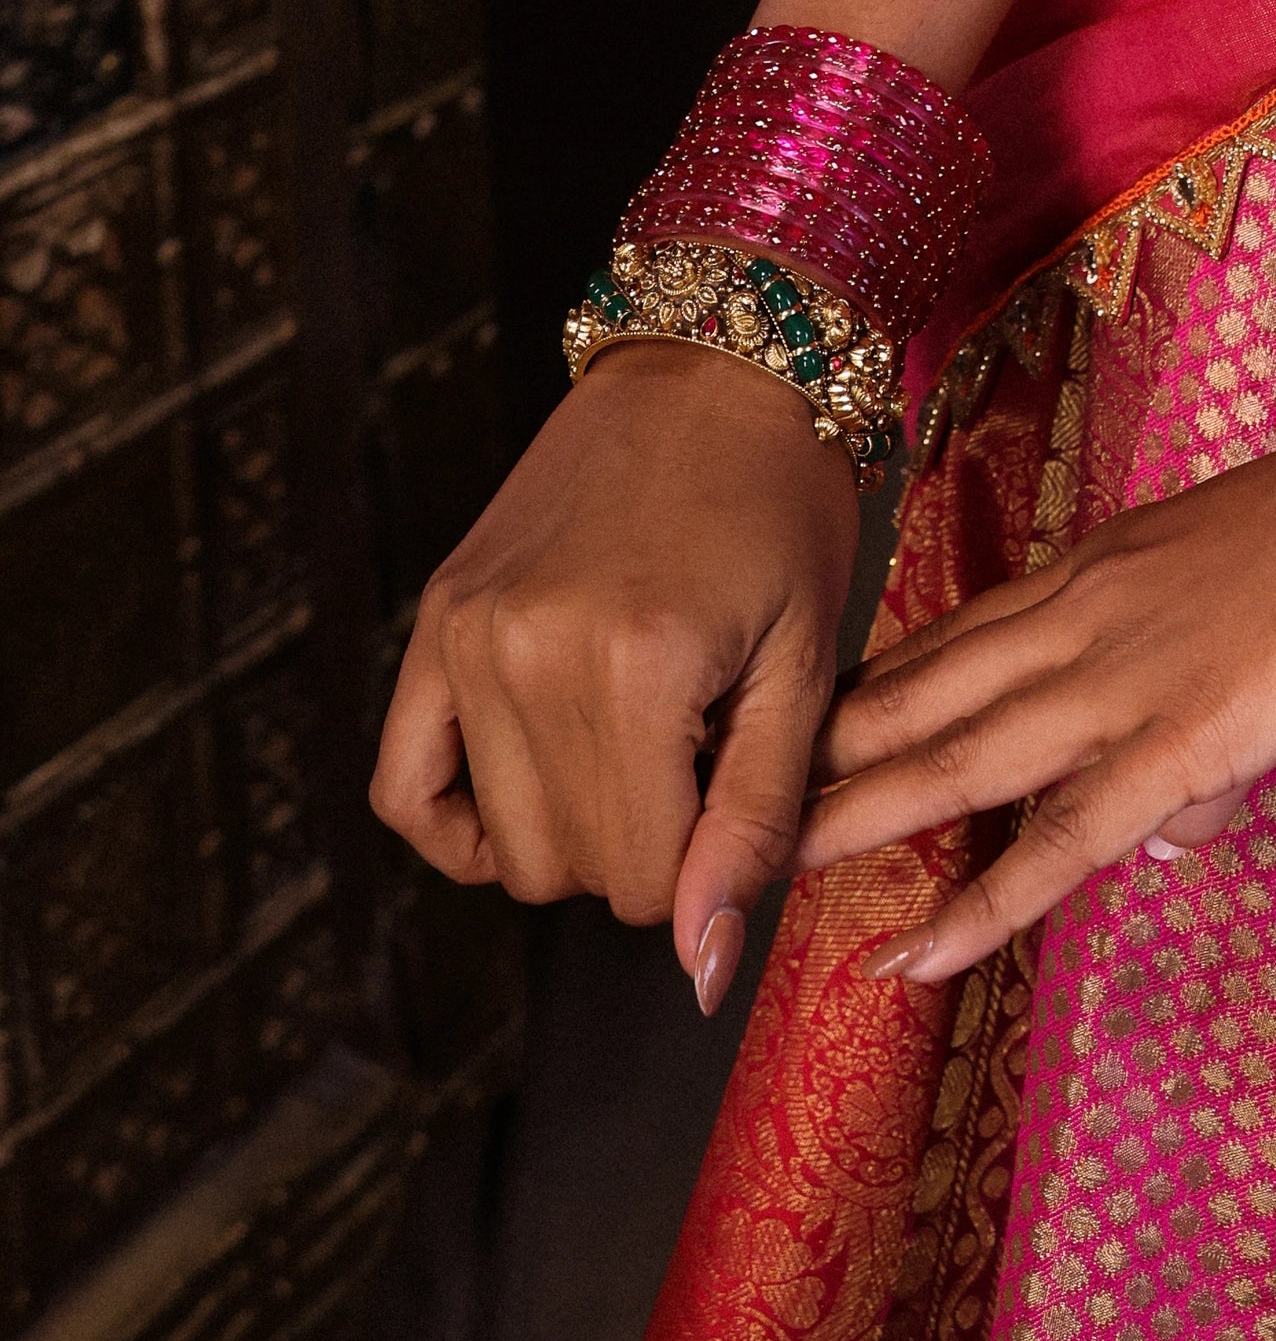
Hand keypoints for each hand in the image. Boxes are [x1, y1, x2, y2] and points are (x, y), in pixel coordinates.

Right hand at [370, 340, 862, 1012]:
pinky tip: (529, 785)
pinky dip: (459, 819)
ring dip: (571, 824)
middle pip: (566, 871)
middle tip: (698, 743)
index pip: (641, 885)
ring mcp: (464, 637)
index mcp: (634, 667)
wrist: (716, 366)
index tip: (737, 778)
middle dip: (645, 843)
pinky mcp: (434, 621)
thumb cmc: (786, 505)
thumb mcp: (806, 664)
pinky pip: (403, 788)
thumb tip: (701, 974)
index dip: (703, 863)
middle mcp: (526, 655)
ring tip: (638, 733)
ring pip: (499, 846)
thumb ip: (755, 824)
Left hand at [794, 424, 1275, 987]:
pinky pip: (1065, 836)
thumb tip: (1180, 804)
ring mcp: (1123, 680)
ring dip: (860, 816)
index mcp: (1098, 568)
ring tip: (773, 867)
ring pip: (961, 758)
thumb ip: (1191, 673)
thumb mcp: (1239, 580)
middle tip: (734, 802)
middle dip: (827, 753)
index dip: (872, 688)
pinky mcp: (1180, 741)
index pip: (955, 635)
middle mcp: (1084, 617)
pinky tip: (920, 950)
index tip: (799, 729)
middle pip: (925, 691)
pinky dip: (985, 900)